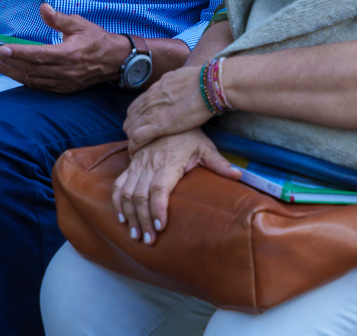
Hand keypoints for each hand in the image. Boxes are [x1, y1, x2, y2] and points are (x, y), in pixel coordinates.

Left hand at [0, 4, 129, 92]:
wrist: (115, 61)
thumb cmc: (97, 39)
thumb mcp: (79, 24)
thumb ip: (59, 18)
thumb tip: (43, 8)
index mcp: (68, 54)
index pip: (37, 55)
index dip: (18, 53)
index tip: (1, 49)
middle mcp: (64, 71)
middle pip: (30, 69)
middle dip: (8, 62)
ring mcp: (63, 83)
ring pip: (32, 80)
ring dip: (12, 73)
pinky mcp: (63, 89)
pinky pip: (39, 86)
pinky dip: (24, 80)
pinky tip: (13, 73)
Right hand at [112, 128, 239, 243]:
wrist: (168, 115)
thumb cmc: (189, 134)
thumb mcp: (206, 146)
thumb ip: (219, 163)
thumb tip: (238, 176)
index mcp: (168, 162)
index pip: (159, 188)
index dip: (158, 208)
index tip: (160, 227)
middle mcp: (149, 164)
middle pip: (140, 195)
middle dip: (143, 220)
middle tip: (148, 241)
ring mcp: (138, 164)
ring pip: (127, 192)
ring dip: (130, 215)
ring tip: (135, 236)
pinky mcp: (131, 164)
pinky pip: (119, 184)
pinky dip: (118, 202)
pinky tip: (122, 218)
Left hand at [124, 63, 213, 151]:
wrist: (208, 85)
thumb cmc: (200, 81)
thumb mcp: (179, 77)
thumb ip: (171, 83)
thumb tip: (171, 83)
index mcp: (155, 90)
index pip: (136, 106)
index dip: (136, 118)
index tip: (140, 125)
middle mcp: (149, 100)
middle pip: (130, 118)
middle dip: (132, 128)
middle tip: (138, 138)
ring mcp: (152, 112)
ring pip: (130, 128)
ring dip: (132, 138)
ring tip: (137, 147)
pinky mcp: (159, 125)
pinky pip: (137, 137)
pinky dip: (134, 146)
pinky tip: (135, 152)